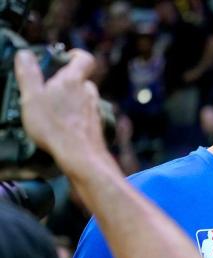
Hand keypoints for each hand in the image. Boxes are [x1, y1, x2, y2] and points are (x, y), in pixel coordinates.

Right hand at [14, 49, 112, 177]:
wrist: (80, 155)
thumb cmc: (55, 126)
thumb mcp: (32, 97)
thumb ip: (28, 74)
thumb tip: (24, 54)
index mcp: (73, 80)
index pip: (84, 58)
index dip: (75, 55)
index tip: (63, 57)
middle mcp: (88, 93)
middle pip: (80, 80)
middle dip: (64, 82)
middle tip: (46, 90)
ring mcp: (94, 109)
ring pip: (83, 98)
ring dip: (70, 101)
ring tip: (52, 111)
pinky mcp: (96, 125)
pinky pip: (85, 115)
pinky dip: (75, 117)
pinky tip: (62, 126)